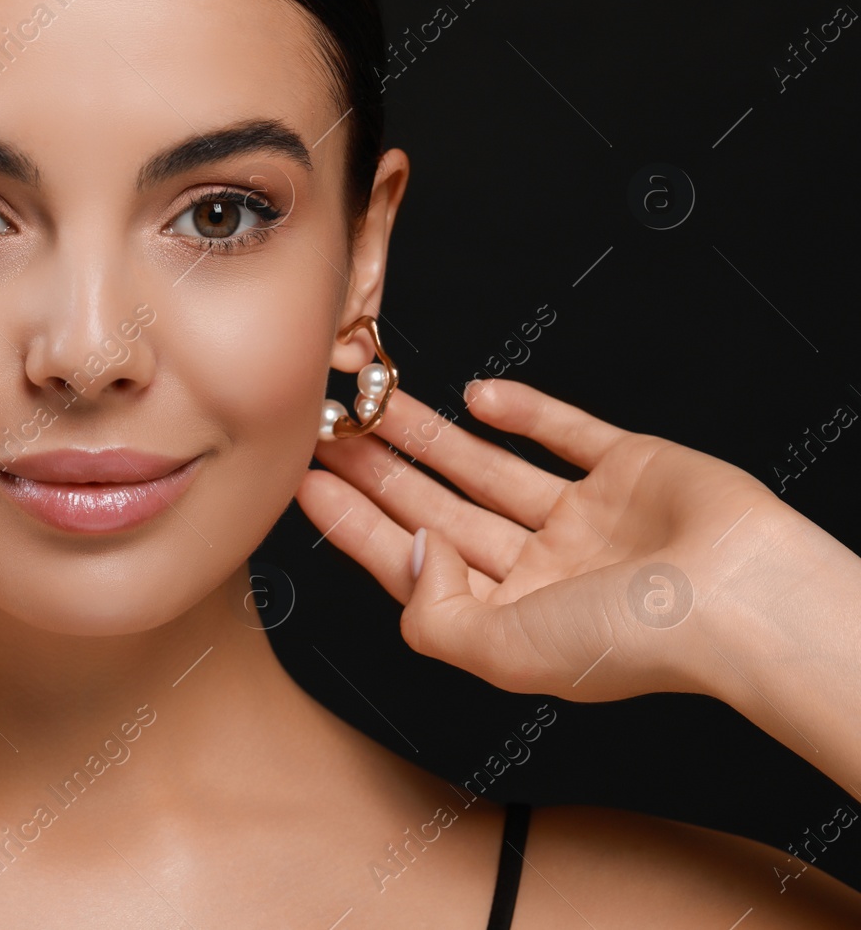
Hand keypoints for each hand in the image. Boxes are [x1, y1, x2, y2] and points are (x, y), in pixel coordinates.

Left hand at [294, 377, 812, 701]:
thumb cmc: (633, 642)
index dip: (354, 524)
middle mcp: (545, 568)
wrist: (743, 599)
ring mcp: (589, 518)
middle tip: (327, 428)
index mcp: (512, 617)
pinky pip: (567, 433)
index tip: (303, 482)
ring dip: (432, 435)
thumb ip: (434, 614)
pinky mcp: (633, 470)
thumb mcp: (502, 650)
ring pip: (489, 467)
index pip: (411, 565)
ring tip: (377, 401)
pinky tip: (477, 396)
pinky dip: (524, 411)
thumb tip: (411, 554)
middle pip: (440, 509)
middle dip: (381, 471)